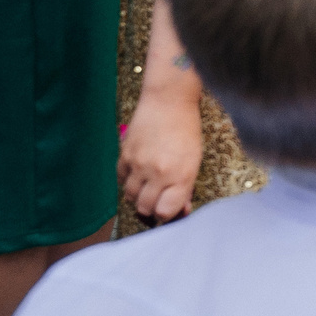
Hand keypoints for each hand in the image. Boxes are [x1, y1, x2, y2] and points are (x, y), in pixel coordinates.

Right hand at [119, 82, 203, 223]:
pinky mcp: (124, 156)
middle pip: (145, 208)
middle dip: (151, 208)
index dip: (167, 214)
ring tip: (148, 186)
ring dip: (138, 196)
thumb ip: (185, 187)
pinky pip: (121, 180)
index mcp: (181, 176)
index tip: (168, 209)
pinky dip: (128, 181)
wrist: (168, 101)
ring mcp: (139, 165)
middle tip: (157, 200)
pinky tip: (137, 173)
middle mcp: (158, 173)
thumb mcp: (194, 160)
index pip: (165, 212)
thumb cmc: (187, 129)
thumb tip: (180, 210)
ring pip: (130, 197)